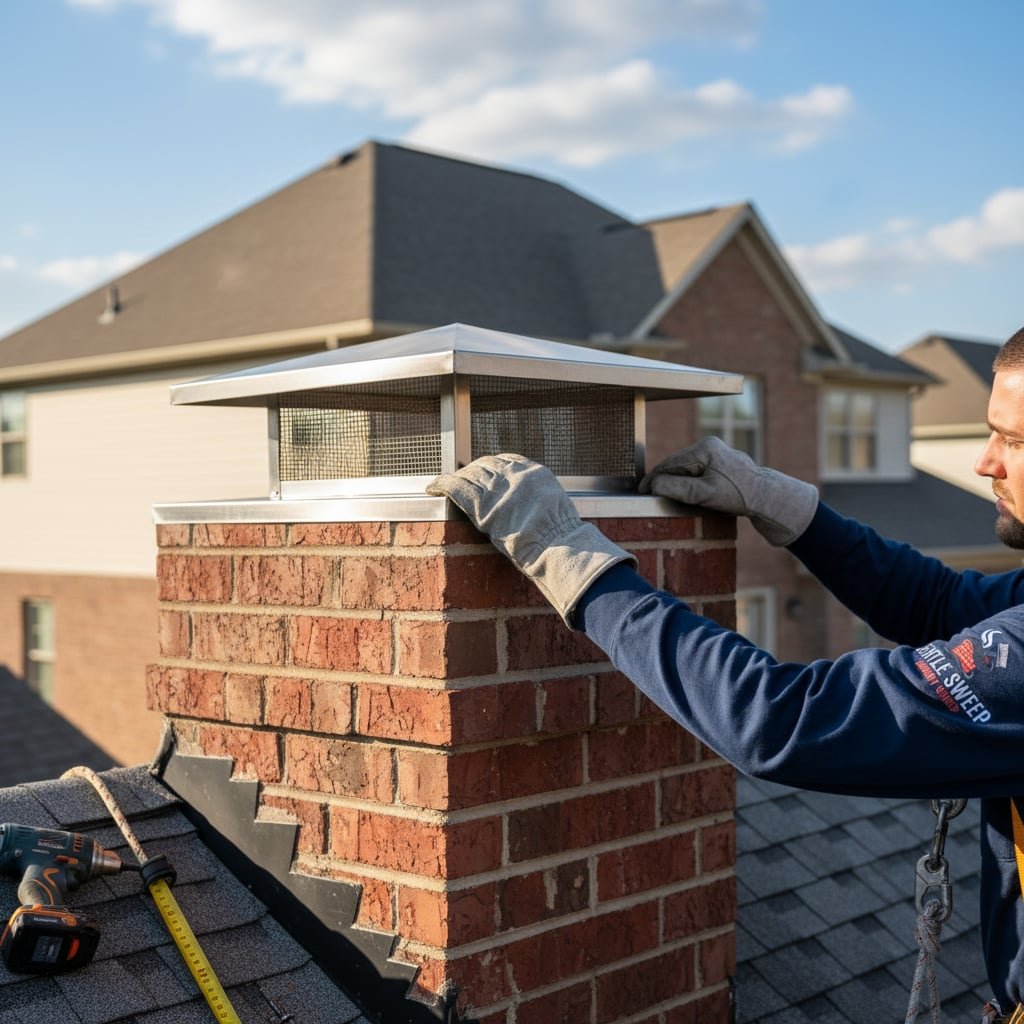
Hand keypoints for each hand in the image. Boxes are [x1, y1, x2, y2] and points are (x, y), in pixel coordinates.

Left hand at [427, 454, 635, 625]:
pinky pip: (455, 487)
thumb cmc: (559, 536)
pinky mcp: (482, 505)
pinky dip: (442, 484)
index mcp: (534, 471)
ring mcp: (497, 489)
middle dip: (473, 470)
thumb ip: (539, 496)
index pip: (506, 460)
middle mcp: (514, 475)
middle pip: (485, 465)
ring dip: (457, 478)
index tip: (484, 469)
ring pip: (469, 474)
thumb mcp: (555, 503)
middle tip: (463, 477)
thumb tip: (529, 502)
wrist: (556, 546)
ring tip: (447, 484)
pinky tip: (432, 487)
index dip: (491, 465)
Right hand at [639, 437, 817, 545]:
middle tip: (649, 494)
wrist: (768, 498)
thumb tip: (655, 484)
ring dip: (676, 480)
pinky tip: (683, 491)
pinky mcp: (722, 462)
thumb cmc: (738, 495)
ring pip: (687, 468)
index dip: (654, 478)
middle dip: (664, 478)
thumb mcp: (703, 494)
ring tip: (663, 494)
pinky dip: (688, 480)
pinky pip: (698, 470)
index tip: (642, 490)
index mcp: (705, 448)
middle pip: (678, 464)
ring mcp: (717, 452)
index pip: (670, 463)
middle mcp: (710, 445)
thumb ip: (677, 488)